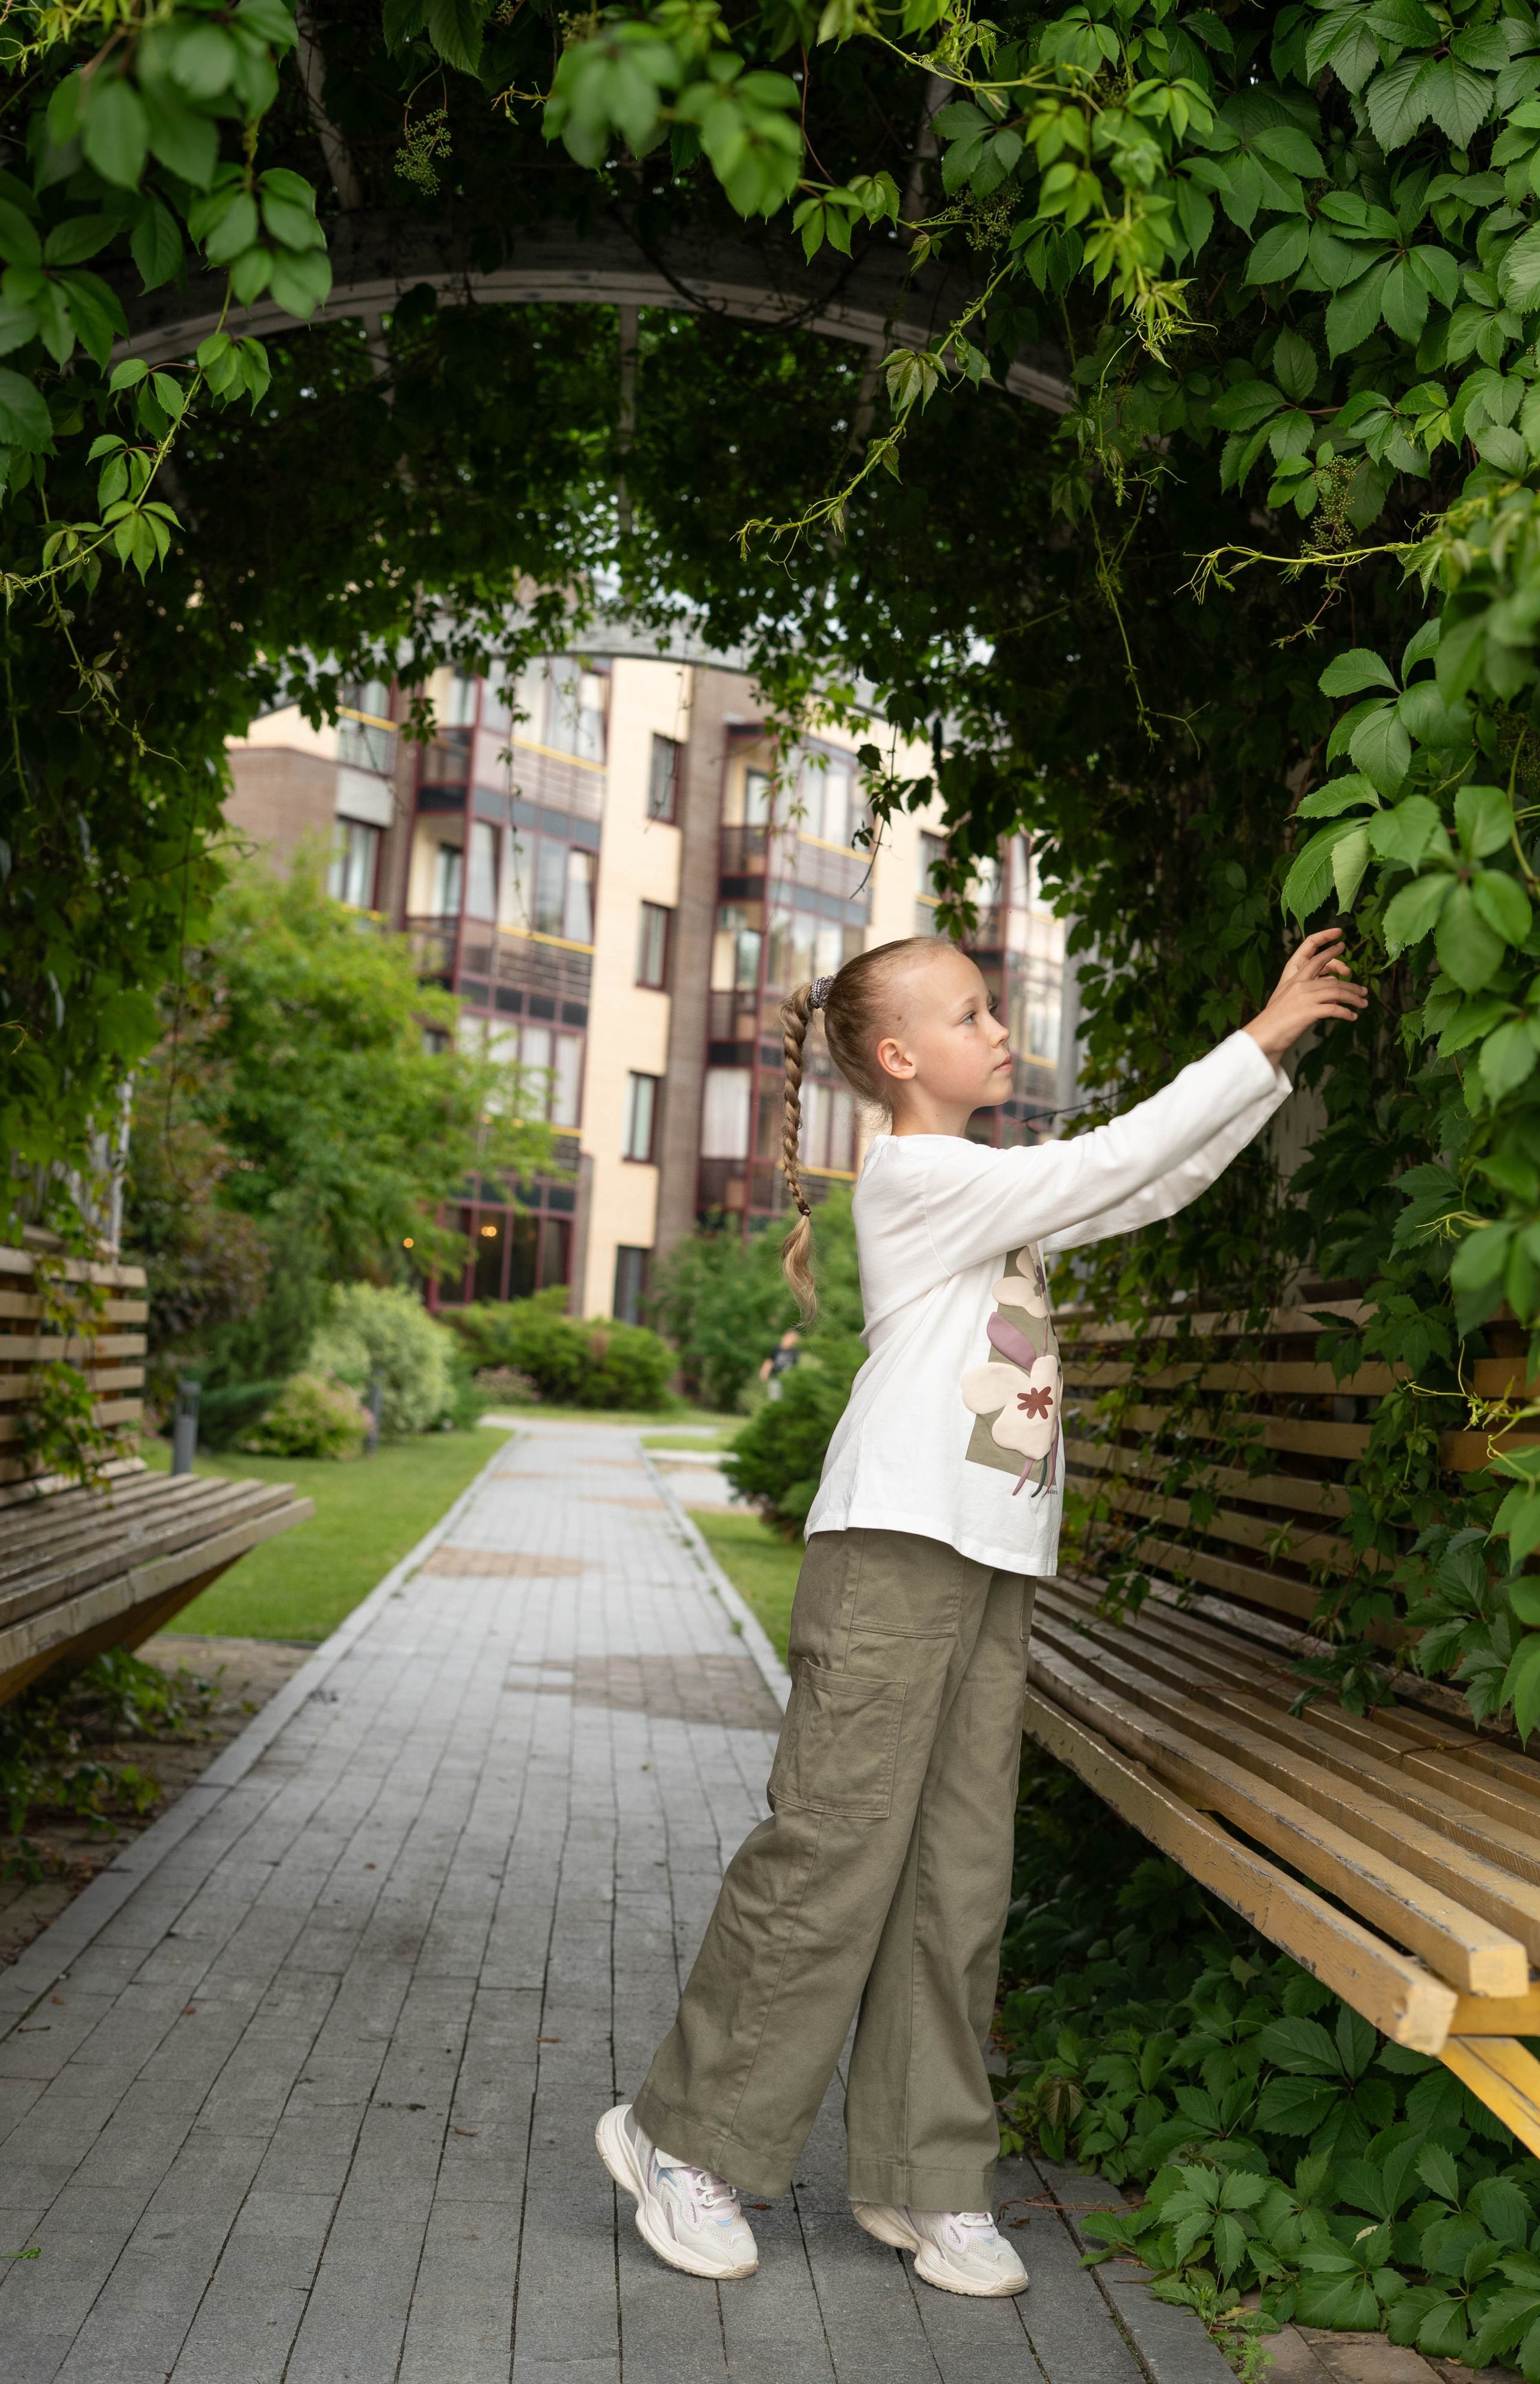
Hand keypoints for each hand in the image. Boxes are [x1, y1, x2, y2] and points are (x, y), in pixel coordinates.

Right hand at [1243, 928, 1367, 1060]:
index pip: (1315, 958)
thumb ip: (1307, 992)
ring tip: (1363, 1004)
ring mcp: (1305, 997)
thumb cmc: (1277, 1019)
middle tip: (1364, 991)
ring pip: (1337, 992)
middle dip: (1351, 985)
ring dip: (1353, 998)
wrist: (1264, 1034)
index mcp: (1294, 978)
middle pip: (1333, 979)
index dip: (1330, 950)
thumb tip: (1329, 995)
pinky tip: (1352, 1016)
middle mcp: (1300, 984)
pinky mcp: (1309, 1012)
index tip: (1342, 944)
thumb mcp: (1290, 998)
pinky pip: (1334, 1010)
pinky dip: (1346, 1013)